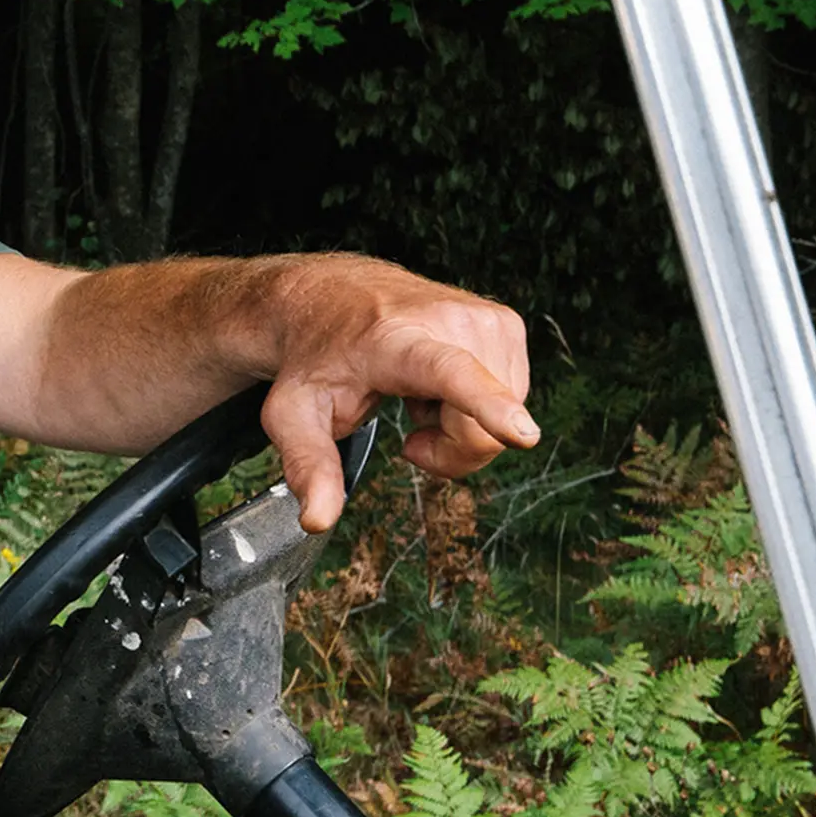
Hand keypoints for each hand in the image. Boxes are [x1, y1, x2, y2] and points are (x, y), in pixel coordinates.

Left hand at [253, 255, 535, 529]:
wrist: (331, 297)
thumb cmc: (317, 357)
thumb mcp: (293, 415)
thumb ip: (308, 465)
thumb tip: (318, 519)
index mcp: (397, 342)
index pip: (452, 375)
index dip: (490, 408)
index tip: (522, 433)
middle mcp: (449, 320)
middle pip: (481, 430)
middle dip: (451, 453)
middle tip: (409, 436)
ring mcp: (485, 319)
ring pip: (507, 418)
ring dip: (465, 430)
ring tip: (420, 402)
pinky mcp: (506, 323)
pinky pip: (513, 397)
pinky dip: (480, 408)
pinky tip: (441, 389)